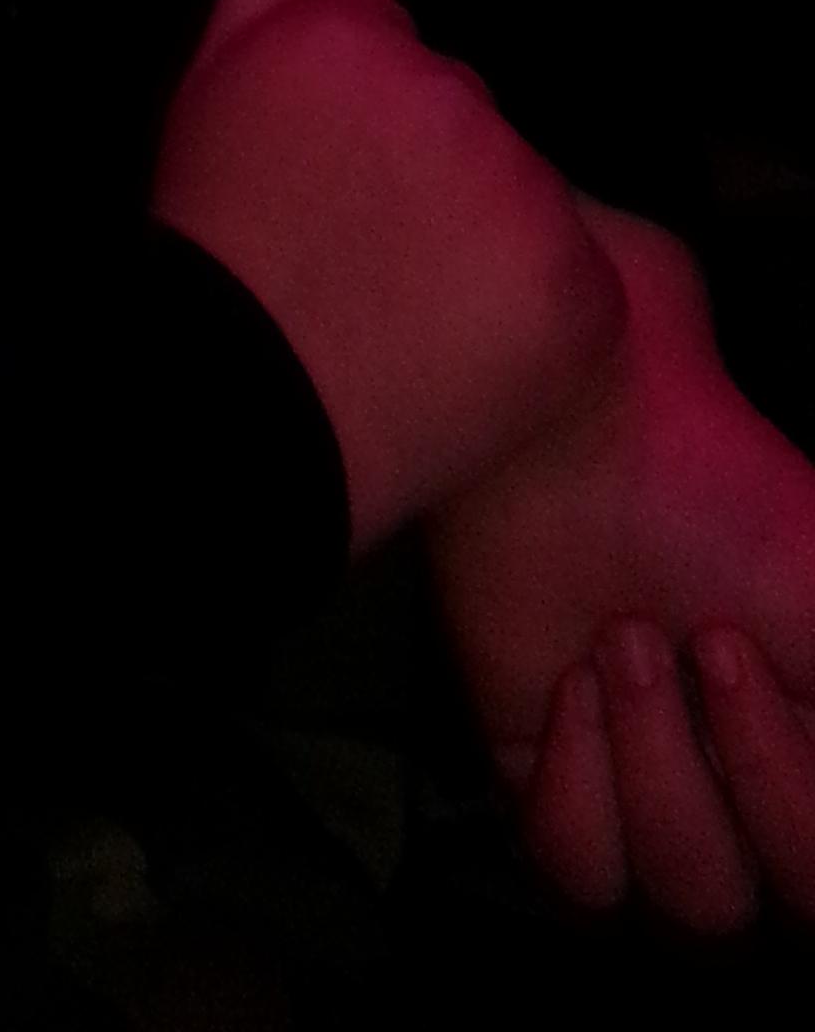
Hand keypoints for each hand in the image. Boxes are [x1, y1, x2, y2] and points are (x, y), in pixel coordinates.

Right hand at [149, 0, 625, 552]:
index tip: (329, 194)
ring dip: (490, 243)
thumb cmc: (222, 243)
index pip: (404, 56)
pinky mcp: (577, 286)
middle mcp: (447, 92)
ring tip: (410, 315)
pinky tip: (463, 354)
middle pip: (471, 120)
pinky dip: (538, 320)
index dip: (366, 133)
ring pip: (528, 197)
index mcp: (350, 36)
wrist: (244, 411)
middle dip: (432, 179)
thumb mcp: (211, 76)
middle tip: (365, 260)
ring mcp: (520, 189)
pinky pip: (580, 285)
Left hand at [429, 200, 814, 933]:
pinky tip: (569, 684)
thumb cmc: (720, 490)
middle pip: (747, 907)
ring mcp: (642, 785)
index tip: (741, 650)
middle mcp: (737, 789)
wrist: (578, 428)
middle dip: (731, 770)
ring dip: (651, 765)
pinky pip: (575, 869)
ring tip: (621, 641)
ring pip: (674, 899)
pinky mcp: (546, 772)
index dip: (785, 793)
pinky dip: (576, 780)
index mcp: (810, 752)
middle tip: (698, 642)